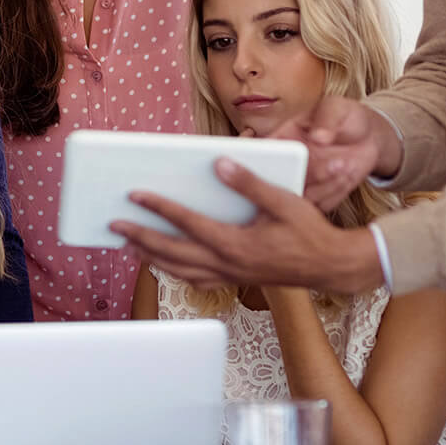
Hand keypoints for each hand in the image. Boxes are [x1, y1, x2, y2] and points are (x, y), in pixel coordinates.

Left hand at [111, 158, 381, 294]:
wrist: (330, 265)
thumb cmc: (310, 232)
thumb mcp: (284, 202)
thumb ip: (250, 184)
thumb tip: (220, 164)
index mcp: (236, 243)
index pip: (187, 224)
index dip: (159, 208)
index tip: (135, 195)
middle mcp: (227, 264)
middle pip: (172, 253)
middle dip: (140, 237)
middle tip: (114, 225)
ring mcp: (229, 276)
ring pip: (179, 270)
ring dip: (151, 257)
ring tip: (128, 244)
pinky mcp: (234, 280)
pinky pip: (195, 279)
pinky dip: (174, 271)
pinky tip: (164, 263)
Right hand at [271, 96, 400, 212]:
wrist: (367, 136)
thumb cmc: (344, 116)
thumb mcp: (336, 108)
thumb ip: (326, 119)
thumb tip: (318, 137)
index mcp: (282, 138)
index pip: (260, 152)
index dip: (260, 158)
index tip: (281, 156)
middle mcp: (287, 164)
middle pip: (278, 181)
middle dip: (305, 175)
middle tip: (332, 162)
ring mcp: (303, 182)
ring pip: (301, 197)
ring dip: (325, 184)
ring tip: (344, 164)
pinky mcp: (320, 196)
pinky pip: (321, 204)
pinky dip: (336, 191)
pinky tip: (347, 173)